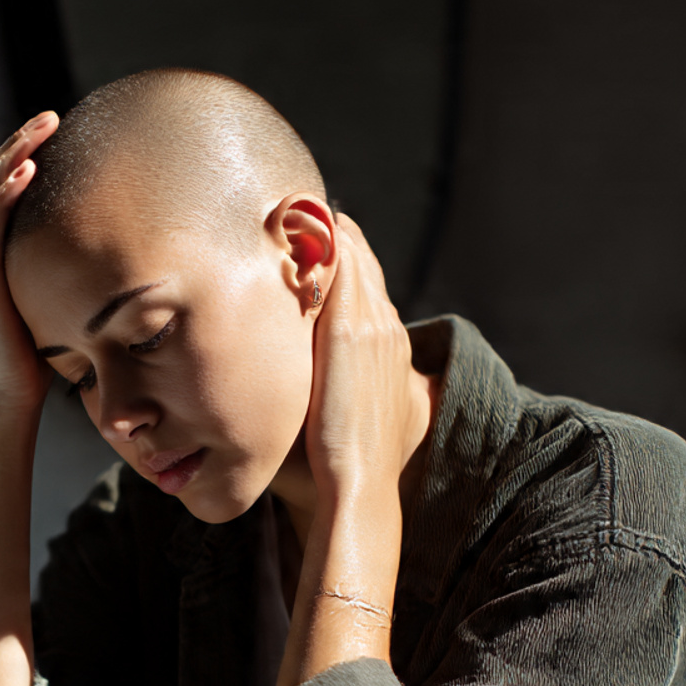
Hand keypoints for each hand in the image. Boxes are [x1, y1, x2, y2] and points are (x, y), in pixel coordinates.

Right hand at [0, 112, 59, 421]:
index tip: (50, 133)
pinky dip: (5, 195)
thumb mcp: (54, 304)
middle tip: (49, 117)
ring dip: (11, 156)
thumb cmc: (37, 361)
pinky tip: (26, 171)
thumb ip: (65, 277)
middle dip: (16, 144)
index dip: (17, 158)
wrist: (10, 398)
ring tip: (39, 130)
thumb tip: (113, 260)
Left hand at [306, 214, 414, 502]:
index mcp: (388, 349)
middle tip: (301, 206)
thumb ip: (334, 392)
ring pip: (353, 261)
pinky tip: (301, 223)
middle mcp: (386, 330)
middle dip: (334, 236)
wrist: (356, 481)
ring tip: (296, 204)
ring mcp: (372, 327)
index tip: (315, 236)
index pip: (367, 287)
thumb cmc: (344, 466)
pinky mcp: (349, 332)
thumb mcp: (346, 420)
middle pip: (361, 265)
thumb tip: (304, 389)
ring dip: (327, 231)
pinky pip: (342, 271)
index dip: (343, 259)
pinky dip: (325, 244)